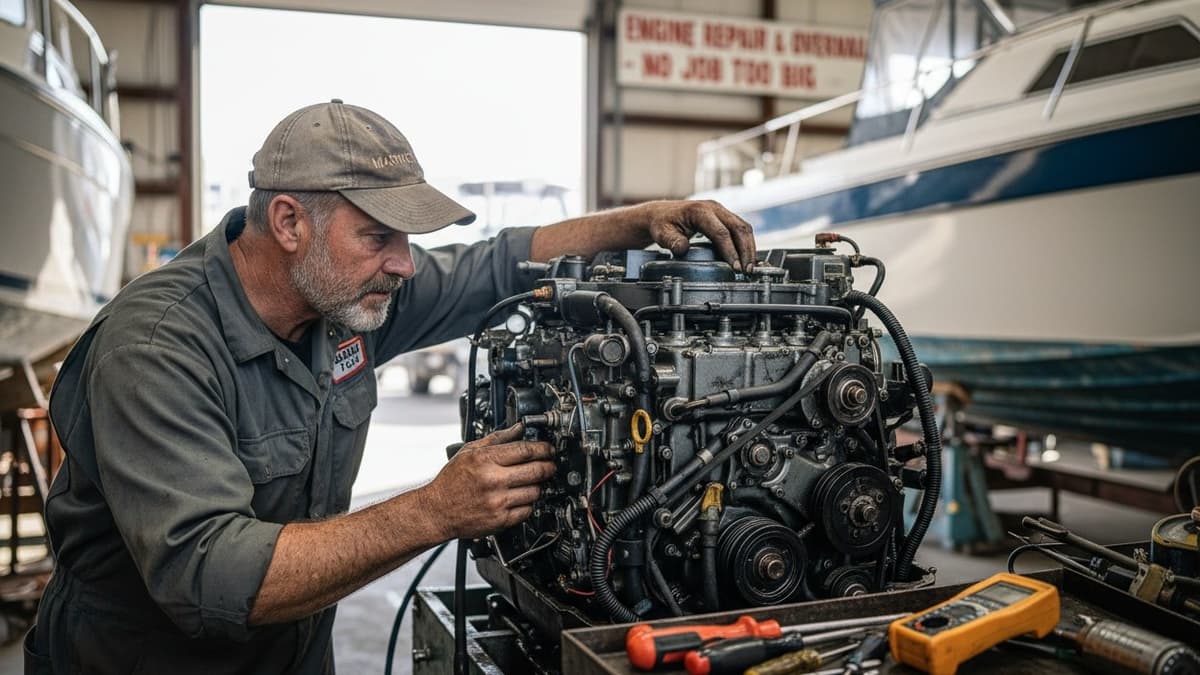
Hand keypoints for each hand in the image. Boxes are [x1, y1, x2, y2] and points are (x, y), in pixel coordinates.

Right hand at [423, 424, 554, 538]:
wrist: (436, 511)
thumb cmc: (451, 482)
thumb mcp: (469, 451)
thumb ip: (496, 438)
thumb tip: (518, 428)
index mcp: (485, 460)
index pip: (525, 450)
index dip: (543, 448)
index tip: (549, 449)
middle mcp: (493, 480)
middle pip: (536, 470)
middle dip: (548, 466)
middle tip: (550, 464)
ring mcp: (498, 502)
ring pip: (535, 491)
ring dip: (539, 486)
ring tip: (532, 482)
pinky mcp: (501, 520)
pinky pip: (527, 510)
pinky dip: (528, 503)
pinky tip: (521, 497)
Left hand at [640, 200, 756, 271]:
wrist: (661, 214)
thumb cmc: (662, 224)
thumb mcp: (662, 234)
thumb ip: (672, 242)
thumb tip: (682, 249)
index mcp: (699, 211)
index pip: (721, 232)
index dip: (730, 251)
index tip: (735, 268)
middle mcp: (713, 208)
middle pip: (739, 228)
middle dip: (746, 251)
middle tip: (747, 271)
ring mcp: (720, 211)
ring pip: (743, 227)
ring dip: (749, 248)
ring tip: (749, 268)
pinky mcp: (724, 217)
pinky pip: (740, 228)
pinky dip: (746, 243)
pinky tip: (746, 258)